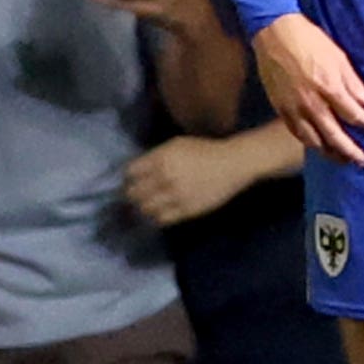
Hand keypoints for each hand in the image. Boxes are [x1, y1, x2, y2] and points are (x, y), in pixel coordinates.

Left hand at [124, 132, 263, 226]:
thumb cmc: (205, 151)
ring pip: (145, 208)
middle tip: (137, 194)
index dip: (129, 177)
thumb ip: (156, 156)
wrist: (233, 164)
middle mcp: (166, 177)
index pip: (131, 172)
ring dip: (144, 206)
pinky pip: (162, 219)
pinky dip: (158, 216)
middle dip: (132, 194)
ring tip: (150, 203)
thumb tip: (136, 171)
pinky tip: (162, 211)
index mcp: (162, 158)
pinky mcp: (187, 210)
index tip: (132, 179)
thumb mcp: (177, 145)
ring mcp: (176, 195)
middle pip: (134, 193)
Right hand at [253, 12, 363, 164]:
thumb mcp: (339, 57)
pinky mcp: (280, 109)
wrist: (275, 34)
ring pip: (313, 140)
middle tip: (361, 161)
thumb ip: (354, 83)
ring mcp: (294, 109)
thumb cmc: (311, 41)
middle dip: (349, 150)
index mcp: (329, 88)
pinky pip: (297, 133)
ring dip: (329, 152)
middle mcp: (312, 104)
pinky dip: (309, 143)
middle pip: (334, 135)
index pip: (352, 115)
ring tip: (341, 160)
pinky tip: (318, 146)